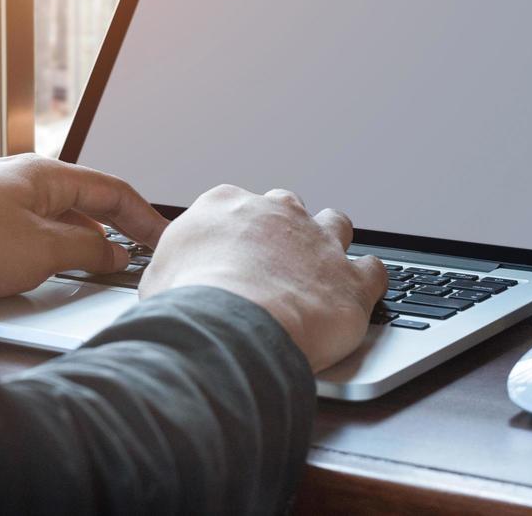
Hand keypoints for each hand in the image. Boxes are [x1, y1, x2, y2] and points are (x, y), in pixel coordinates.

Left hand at [0, 154, 168, 300]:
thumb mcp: (41, 248)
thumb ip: (86, 248)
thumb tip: (112, 251)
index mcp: (44, 174)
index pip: (111, 188)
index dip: (144, 216)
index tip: (163, 239)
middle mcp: (21, 180)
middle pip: (84, 203)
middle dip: (113, 230)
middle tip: (136, 258)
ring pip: (54, 222)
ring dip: (78, 246)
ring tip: (94, 272)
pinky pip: (27, 236)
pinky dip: (48, 254)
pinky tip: (45, 276)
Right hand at [139, 185, 386, 372]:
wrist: (231, 325)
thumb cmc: (189, 304)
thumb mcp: (158, 277)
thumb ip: (172, 268)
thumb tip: (168, 284)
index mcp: (224, 205)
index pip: (235, 206)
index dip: (237, 233)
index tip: (234, 254)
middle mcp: (275, 213)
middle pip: (287, 208)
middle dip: (284, 231)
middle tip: (274, 264)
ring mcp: (317, 242)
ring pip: (335, 224)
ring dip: (330, 244)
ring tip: (322, 273)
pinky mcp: (351, 279)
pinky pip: (373, 271)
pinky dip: (367, 283)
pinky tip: (356, 297)